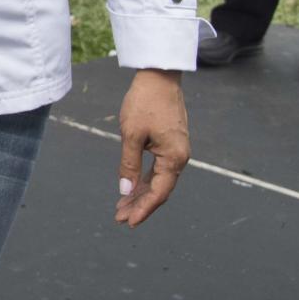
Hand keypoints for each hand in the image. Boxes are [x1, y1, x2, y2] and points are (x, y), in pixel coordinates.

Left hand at [115, 70, 188, 227]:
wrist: (159, 77)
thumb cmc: (145, 103)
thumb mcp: (131, 134)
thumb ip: (128, 164)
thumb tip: (125, 190)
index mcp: (174, 158)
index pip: (159, 193)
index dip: (143, 209)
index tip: (127, 222)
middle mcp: (179, 158)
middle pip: (159, 190)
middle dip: (139, 205)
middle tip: (119, 218)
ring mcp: (175, 151)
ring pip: (157, 180)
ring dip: (140, 194)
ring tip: (121, 208)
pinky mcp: (169, 144)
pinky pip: (157, 169)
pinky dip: (144, 179)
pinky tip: (131, 188)